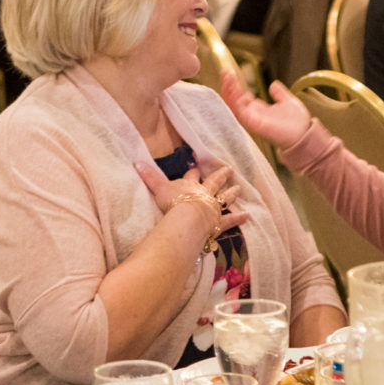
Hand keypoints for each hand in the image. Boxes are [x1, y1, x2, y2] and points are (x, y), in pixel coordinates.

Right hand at [132, 160, 249, 238]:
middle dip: (220, 176)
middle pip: (213, 182)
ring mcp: (213, 207)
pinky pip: (230, 219)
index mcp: (189, 185)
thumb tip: (136, 162)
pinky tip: (247, 215)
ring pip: (224, 197)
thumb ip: (149, 176)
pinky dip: (238, 218)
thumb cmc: (173, 203)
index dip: (194, 171)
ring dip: (231, 193)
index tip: (197, 165)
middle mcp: (204, 193)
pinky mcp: (218, 221)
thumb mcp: (158, 188)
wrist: (188, 218)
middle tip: (229, 169)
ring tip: (239, 188)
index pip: (192, 176)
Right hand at [219, 69, 312, 148]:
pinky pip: (240, 113)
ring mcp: (252, 120)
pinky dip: (235, 101)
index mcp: (259, 110)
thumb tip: (274, 84)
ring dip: (228, 92)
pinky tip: (234, 89)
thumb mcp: (288, 102)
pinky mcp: (254, 124)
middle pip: (233, 101)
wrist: (305, 134)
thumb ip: (279, 93)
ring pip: (233, 106)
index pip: (241, 98)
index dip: (235, 86)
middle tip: (225, 72)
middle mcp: (253, 115)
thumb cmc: (298, 123)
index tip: (232, 74)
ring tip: (227, 78)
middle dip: (228, 87)